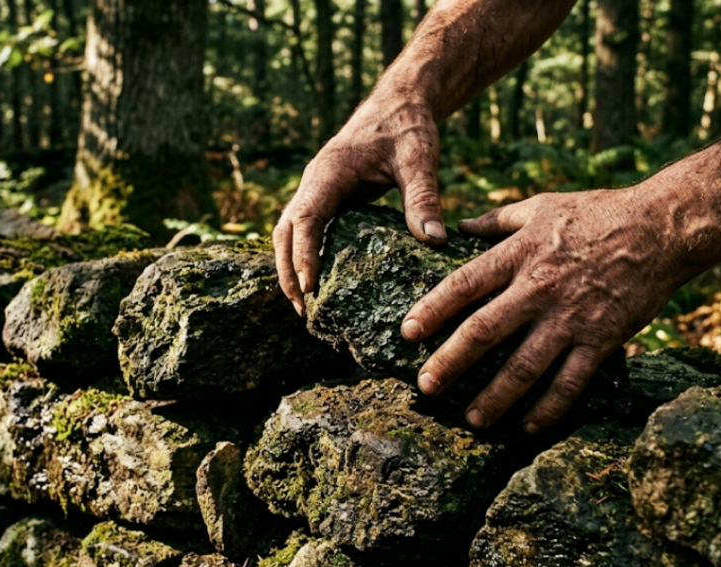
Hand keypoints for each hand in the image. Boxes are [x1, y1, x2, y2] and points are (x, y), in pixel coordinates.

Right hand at [274, 93, 445, 315]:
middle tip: (302, 309)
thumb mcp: (420, 159)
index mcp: (329, 172)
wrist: (399, 103)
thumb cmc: (407, 127)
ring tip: (304, 305)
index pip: (306, 218)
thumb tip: (436, 241)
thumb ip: (424, 198)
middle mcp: (313, 182)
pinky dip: (303, 256)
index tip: (309, 287)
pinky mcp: (325, 198)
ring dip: (290, 267)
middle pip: (285, 231)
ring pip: (289, 232)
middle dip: (288, 271)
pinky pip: (305, 231)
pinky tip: (317, 283)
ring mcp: (315, 190)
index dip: (304, 253)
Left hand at [401, 187, 688, 432]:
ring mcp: (570, 318)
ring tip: (471, 419)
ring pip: (524, 367)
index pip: (463, 286)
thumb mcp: (540, 206)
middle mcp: (539, 289)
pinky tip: (528, 427)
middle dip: (450, 363)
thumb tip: (457, 227)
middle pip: (484, 332)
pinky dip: (548, 409)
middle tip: (426, 387)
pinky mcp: (601, 340)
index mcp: (519, 255)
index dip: (432, 310)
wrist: (661, 229)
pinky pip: (570, 382)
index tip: (407, 333)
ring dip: (494, 398)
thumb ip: (496, 220)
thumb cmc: (596, 213)